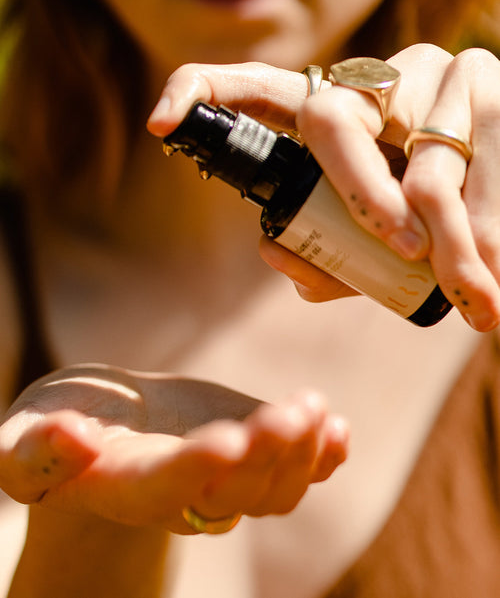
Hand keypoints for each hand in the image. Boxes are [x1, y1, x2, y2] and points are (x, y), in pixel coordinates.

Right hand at [0, 365, 347, 533]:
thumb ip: (36, 451)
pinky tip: (335, 429)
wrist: (104, 422)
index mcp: (124, 487)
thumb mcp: (22, 437)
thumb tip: (70, 439)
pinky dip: (321, 458)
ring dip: (301, 454)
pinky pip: (293, 474)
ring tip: (315, 408)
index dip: (196, 469)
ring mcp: (221, 478)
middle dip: (267, 456)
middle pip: (233, 495)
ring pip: (272, 491)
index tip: (228, 438)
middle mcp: (180, 494)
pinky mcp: (247, 453)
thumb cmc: (56, 423)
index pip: (164, 488)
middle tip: (292, 412)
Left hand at [147, 45, 499, 331]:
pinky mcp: (483, 76)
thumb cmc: (429, 222)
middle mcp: (368, 83)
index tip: (161, 120)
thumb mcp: (373, 241)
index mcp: (332, 114)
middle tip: (404, 252)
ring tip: (476, 296)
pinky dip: (488, 225)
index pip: (258, 88)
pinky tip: (495, 269)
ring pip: (422, 155)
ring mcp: (423, 73)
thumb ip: (327, 254)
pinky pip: (482, 156)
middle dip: (364, 193)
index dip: (204, 92)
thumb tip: (274, 251)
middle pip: (329, 121)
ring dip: (450, 238)